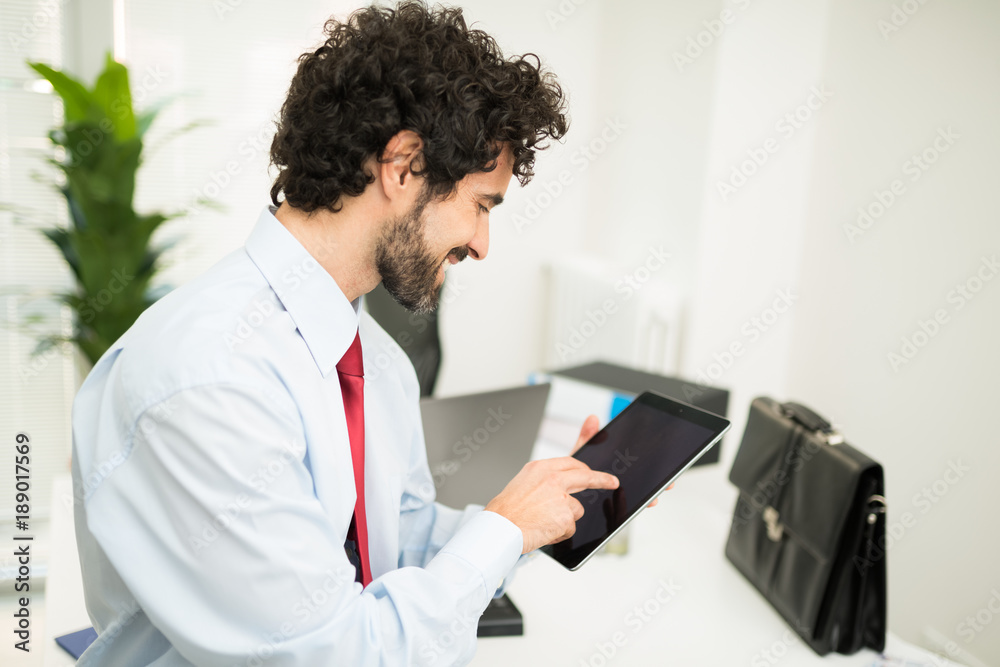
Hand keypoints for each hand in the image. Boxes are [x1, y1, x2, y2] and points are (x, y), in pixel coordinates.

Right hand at [485, 455, 619, 553]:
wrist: (499, 530)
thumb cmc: (505, 512)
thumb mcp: (522, 485)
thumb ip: (543, 482)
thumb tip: (560, 485)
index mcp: (540, 468)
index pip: (570, 461)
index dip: (584, 467)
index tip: (594, 470)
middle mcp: (552, 478)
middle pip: (585, 476)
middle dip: (602, 479)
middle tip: (612, 482)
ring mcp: (561, 497)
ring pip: (576, 509)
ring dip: (565, 519)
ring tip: (542, 522)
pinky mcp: (566, 516)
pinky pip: (569, 527)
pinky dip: (559, 533)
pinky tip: (543, 531)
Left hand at [571, 414, 668, 508]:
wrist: (558, 493)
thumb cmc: (570, 474)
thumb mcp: (579, 454)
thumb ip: (587, 438)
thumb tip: (593, 419)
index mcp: (613, 468)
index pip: (637, 466)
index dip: (651, 464)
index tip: (662, 462)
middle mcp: (617, 483)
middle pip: (642, 482)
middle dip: (657, 482)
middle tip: (668, 482)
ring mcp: (613, 497)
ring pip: (635, 497)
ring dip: (649, 497)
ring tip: (654, 497)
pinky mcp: (607, 511)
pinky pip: (621, 510)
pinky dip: (632, 508)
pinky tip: (638, 506)